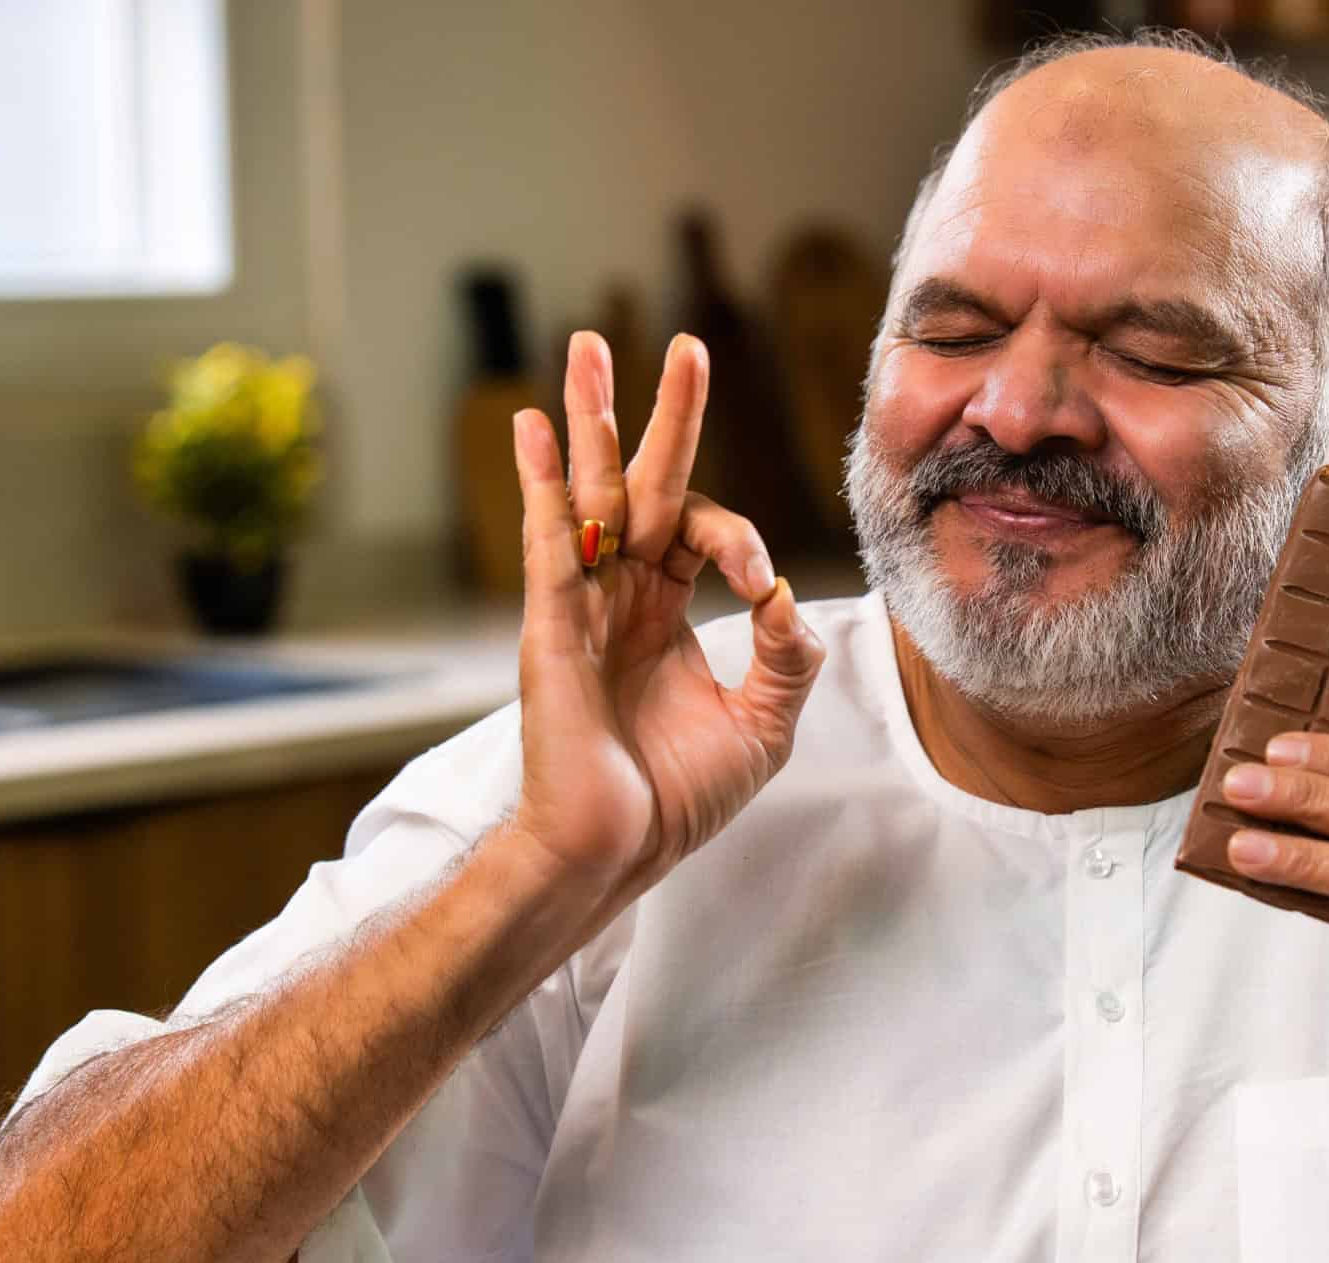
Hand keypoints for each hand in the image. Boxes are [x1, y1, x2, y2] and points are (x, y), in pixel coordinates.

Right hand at [506, 331, 824, 922]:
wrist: (615, 853)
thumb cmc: (676, 797)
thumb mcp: (764, 723)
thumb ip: (788, 656)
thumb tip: (789, 591)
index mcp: (663, 610)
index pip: (701, 534)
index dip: (738, 542)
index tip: (762, 587)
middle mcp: (618, 594)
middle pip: (643, 483)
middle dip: (663, 414)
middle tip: (685, 344)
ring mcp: (581, 604)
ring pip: (590, 494)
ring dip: (592, 419)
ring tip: (589, 346)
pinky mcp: (552, 626)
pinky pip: (549, 540)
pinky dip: (544, 482)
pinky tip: (539, 426)